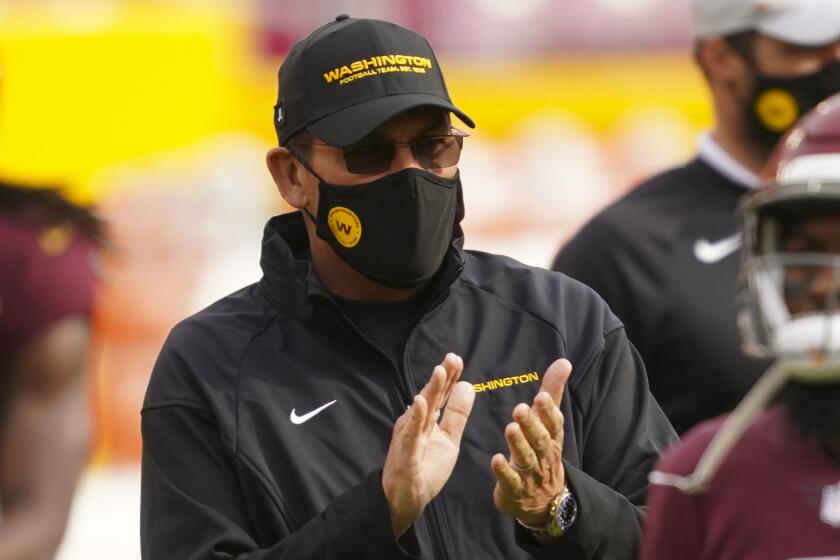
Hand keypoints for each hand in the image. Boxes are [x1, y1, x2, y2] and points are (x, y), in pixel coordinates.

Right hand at [382, 353, 475, 536]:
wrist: (406, 499)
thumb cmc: (425, 468)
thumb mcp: (449, 439)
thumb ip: (457, 415)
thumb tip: (467, 386)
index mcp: (427, 420)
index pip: (440, 395)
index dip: (449, 378)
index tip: (458, 360)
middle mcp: (416, 423)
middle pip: (431, 396)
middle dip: (441, 377)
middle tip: (452, 358)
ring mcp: (409, 436)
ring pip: (421, 410)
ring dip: (430, 390)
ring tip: (440, 372)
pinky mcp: (406, 452)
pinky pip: (411, 433)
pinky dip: (416, 417)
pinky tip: (420, 402)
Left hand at [491, 358, 571, 527]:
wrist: (545, 500)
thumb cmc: (544, 451)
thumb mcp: (549, 423)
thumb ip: (552, 392)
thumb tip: (564, 361)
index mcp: (553, 438)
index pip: (554, 424)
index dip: (549, 411)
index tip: (541, 396)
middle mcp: (544, 456)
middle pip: (541, 440)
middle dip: (532, 425)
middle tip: (520, 409)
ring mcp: (531, 475)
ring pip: (526, 459)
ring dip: (518, 444)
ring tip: (509, 428)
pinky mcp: (516, 490)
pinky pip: (511, 481)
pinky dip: (504, 471)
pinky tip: (496, 459)